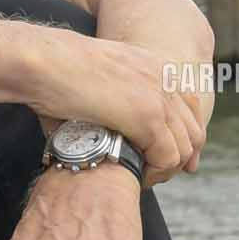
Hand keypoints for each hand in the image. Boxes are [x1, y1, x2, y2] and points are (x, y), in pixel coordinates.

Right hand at [26, 36, 207, 184]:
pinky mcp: (148, 115)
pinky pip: (168, 157)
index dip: (186, 136)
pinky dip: (154, 174)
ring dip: (164, 170)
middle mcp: (164, 78)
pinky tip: (135, 176)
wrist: (45, 61)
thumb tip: (105, 129)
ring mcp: (159, 96)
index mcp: (154, 65)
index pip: (190, 106)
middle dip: (181, 158)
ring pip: (184, 148)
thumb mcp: (97, 78)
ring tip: (141, 178)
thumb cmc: (54, 72)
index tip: (178, 160)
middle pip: (193, 129)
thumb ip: (114, 99)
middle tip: (157, 175)